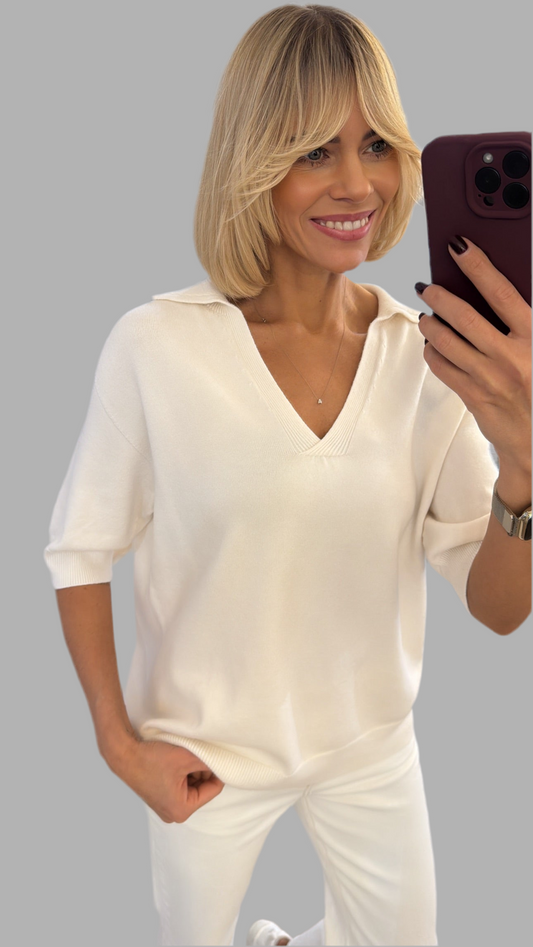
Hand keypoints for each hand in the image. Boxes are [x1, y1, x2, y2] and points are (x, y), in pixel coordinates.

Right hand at [109, 738, 224, 822]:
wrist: (123, 754)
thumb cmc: (152, 759)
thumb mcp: (186, 758)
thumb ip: (209, 763)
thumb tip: (224, 762)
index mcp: (182, 810)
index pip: (213, 789)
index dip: (215, 770)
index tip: (212, 756)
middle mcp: (174, 814)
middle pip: (202, 789)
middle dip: (201, 771)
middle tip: (194, 754)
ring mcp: (166, 807)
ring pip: (192, 785)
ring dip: (192, 770)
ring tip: (183, 756)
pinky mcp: (160, 798)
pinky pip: (181, 786)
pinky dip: (182, 772)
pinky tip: (175, 761)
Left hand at [416, 236, 530, 471]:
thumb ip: (522, 321)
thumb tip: (497, 293)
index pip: (501, 292)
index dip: (478, 265)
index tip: (459, 247)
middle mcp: (512, 356)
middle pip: (465, 317)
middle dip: (441, 296)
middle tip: (426, 285)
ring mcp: (490, 378)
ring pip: (447, 342)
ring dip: (430, 325)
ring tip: (425, 315)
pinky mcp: (474, 397)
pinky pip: (442, 368)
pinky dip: (432, 352)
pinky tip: (432, 345)